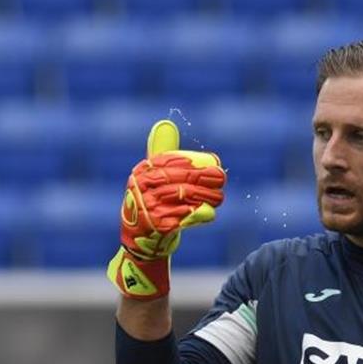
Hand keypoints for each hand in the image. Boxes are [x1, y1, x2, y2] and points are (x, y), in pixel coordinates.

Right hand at [107, 120, 225, 298]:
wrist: (140, 240)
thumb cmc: (152, 200)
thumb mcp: (153, 175)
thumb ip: (162, 151)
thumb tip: (165, 123)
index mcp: (142, 172)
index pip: (172, 161)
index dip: (197, 162)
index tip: (216, 163)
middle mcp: (141, 188)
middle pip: (180, 179)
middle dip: (205, 179)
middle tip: (222, 179)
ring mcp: (147, 208)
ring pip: (184, 198)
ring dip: (205, 197)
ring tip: (219, 197)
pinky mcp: (155, 227)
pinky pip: (183, 218)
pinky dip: (198, 214)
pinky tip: (208, 212)